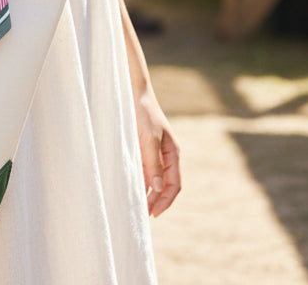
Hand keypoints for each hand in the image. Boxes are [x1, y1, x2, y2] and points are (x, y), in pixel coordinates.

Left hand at [134, 87, 180, 216]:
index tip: (153, 213)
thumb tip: (159, 188)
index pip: (175, 184)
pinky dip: (141, 181)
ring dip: (149, 193)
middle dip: (156, 201)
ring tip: (137, 206)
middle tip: (143, 215)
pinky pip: (145, 169)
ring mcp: (156, 152)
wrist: (134, 92)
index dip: (166, 201)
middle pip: (166, 185)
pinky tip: (133, 188)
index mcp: (173, 153)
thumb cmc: (143, 113)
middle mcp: (166, 155)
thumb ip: (153, 163)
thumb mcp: (149, 139)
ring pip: (155, 179)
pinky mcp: (144, 148)